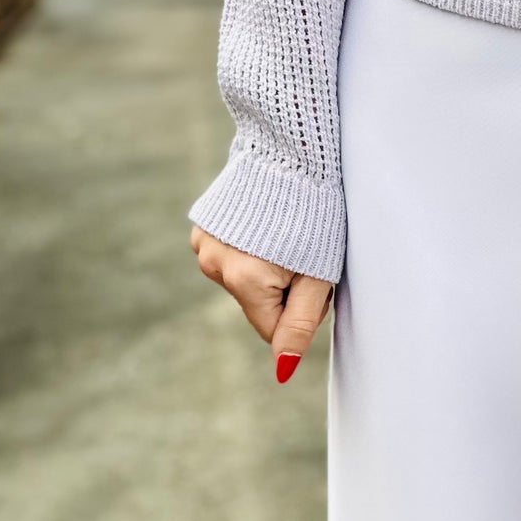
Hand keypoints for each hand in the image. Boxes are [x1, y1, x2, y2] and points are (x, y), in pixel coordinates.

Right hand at [189, 225, 331, 381]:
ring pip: (242, 278)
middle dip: (282, 287)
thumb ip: (299, 325)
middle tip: (303, 251)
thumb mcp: (318, 276)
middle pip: (257, 302)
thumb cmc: (315, 214)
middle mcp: (215, 265)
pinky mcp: (202, 227)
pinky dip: (249, 245)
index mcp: (245, 281)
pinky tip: (265, 220)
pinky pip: (229, 254)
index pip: (273, 328)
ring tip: (284, 229)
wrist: (291, 150)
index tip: (311, 278)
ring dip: (264, 265)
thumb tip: (283, 370)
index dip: (299, 310)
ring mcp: (204, 245)